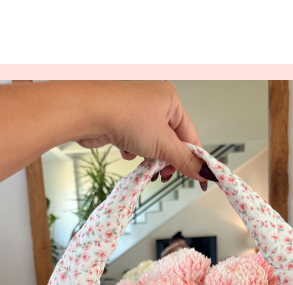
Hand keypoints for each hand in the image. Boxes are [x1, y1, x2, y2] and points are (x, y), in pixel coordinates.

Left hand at [75, 81, 207, 186]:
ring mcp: (134, 111)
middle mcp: (153, 102)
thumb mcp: (162, 143)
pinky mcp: (118, 122)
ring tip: (142, 160)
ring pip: (150, 142)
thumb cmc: (124, 116)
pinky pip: (133, 141)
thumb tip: (205, 172)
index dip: (193, 158)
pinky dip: (131, 150)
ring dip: (147, 156)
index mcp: (170, 99)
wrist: (87, 112)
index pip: (189, 134)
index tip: (197, 177)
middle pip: (169, 140)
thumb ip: (185, 160)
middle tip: (163, 173)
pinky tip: (125, 150)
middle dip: (165, 158)